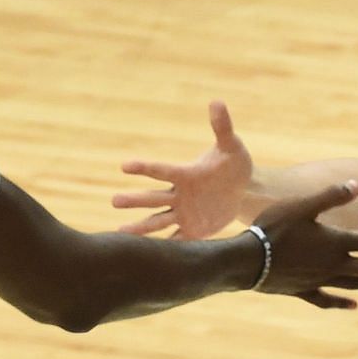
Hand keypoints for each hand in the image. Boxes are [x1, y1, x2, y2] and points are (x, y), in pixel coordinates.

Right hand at [114, 100, 253, 237]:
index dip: (144, 167)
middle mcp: (179, 195)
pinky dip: (167, 248)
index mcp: (185, 174)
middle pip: (153, 198)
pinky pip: (177, 239)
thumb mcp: (231, 146)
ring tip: (119, 233)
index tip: (124, 165)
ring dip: (141, 227)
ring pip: (158, 221)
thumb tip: (216, 101)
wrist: (243, 190)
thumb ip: (222, 127)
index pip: (161, 170)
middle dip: (135, 200)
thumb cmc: (234, 164)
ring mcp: (184, 214)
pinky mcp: (193, 230)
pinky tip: (149, 258)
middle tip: (114, 201)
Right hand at [251, 179, 357, 308]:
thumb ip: (331, 196)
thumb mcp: (303, 206)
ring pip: (355, 285)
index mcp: (335, 242)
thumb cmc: (273, 229)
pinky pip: (327, 299)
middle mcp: (332, 265)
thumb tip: (357, 184)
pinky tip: (354, 305)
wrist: (247, 261)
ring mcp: (318, 280)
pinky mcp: (303, 291)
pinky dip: (342, 302)